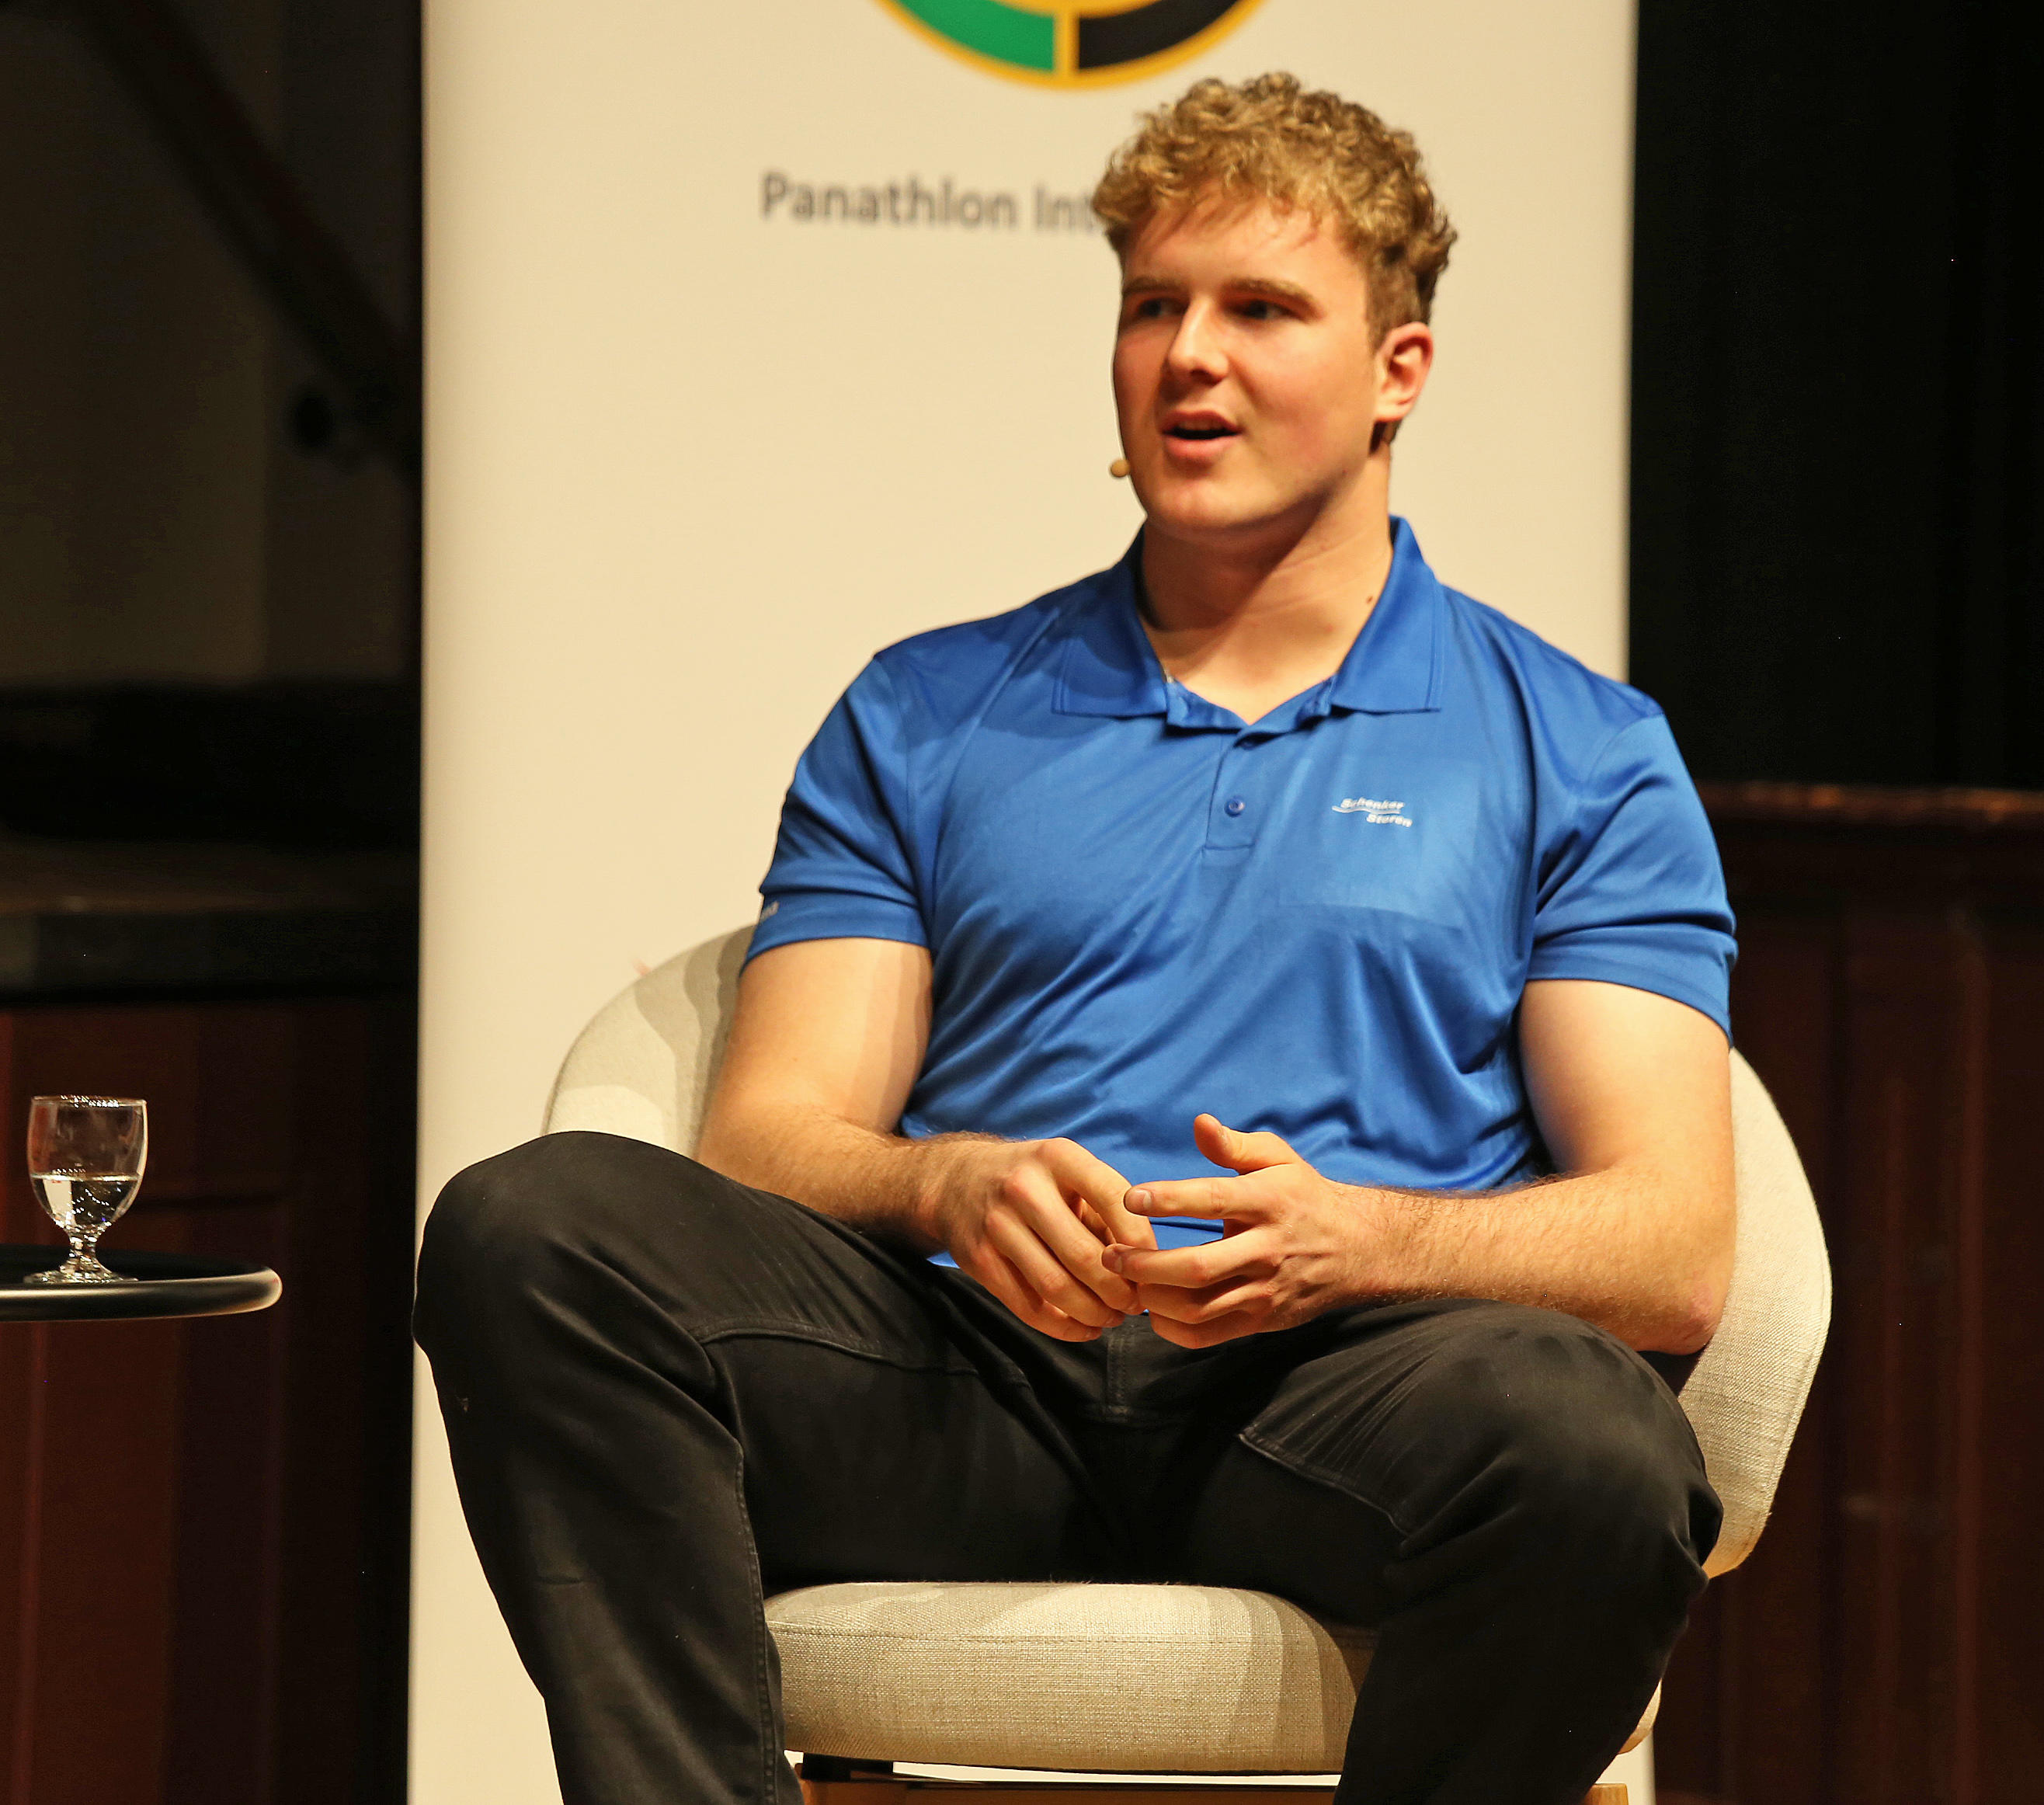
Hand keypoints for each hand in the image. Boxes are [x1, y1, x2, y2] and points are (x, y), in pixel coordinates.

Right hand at [924, 1137, 1157, 1341]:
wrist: (954, 1180)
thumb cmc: (1031, 1180)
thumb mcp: (1067, 1173)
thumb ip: (1105, 1211)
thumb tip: (1147, 1264)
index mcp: (1058, 1158)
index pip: (1113, 1198)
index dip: (1141, 1240)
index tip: (1156, 1265)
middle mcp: (1024, 1188)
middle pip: (1084, 1255)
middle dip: (1119, 1290)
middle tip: (1136, 1304)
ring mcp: (996, 1225)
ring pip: (1056, 1286)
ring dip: (1094, 1313)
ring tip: (1113, 1318)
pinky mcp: (977, 1260)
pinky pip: (1027, 1306)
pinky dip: (1063, 1326)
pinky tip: (1084, 1327)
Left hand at [1106, 1115, 1375, 1347]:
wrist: (1357, 1249)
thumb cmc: (1304, 1196)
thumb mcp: (1278, 1160)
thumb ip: (1235, 1145)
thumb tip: (1199, 1123)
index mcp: (1268, 1202)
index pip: (1213, 1200)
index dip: (1169, 1199)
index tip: (1130, 1197)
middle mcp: (1267, 1249)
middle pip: (1198, 1267)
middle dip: (1146, 1263)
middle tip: (1110, 1253)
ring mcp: (1265, 1290)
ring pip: (1199, 1308)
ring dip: (1153, 1298)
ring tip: (1123, 1280)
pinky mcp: (1263, 1320)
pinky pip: (1209, 1336)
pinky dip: (1173, 1330)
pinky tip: (1152, 1309)